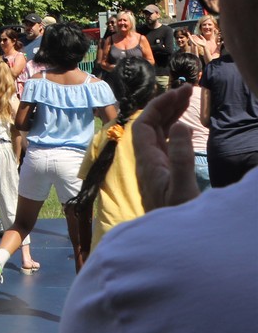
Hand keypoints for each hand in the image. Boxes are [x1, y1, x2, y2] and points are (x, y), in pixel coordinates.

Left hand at [133, 86, 198, 210]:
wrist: (178, 242)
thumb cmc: (180, 217)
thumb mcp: (183, 188)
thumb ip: (181, 158)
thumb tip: (178, 127)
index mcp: (148, 162)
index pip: (144, 124)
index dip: (158, 106)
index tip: (178, 93)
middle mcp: (149, 162)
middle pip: (151, 125)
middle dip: (166, 105)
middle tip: (188, 90)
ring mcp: (157, 168)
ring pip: (159, 134)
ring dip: (171, 115)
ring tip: (189, 100)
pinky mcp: (166, 175)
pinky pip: (167, 145)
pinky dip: (176, 131)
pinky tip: (186, 127)